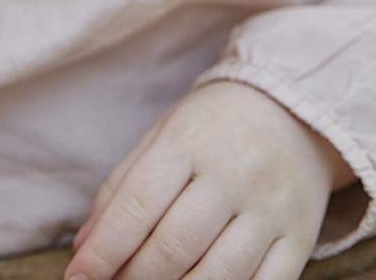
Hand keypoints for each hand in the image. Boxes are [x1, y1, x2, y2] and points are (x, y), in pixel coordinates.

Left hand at [67, 82, 353, 279]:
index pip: (137, 205)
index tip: (77, 278)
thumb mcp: (161, 137)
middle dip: (135, 278)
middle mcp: (232, 175)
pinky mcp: (298, 239)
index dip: (104, 249)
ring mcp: (269, 209)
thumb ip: (121, 189)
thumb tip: (85, 247)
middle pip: (175, 246)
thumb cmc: (211, 129)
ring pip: (219, 274)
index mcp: (187, 141)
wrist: (294, 112)